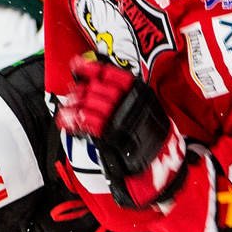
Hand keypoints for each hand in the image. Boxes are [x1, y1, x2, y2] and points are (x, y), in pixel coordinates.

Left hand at [55, 55, 188, 207]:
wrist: (164, 166)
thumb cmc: (154, 139)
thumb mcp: (147, 110)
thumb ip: (128, 99)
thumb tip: (101, 86)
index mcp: (140, 94)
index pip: (113, 75)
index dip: (93, 69)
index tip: (78, 65)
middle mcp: (130, 103)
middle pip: (98, 89)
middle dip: (82, 91)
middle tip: (73, 93)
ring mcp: (121, 119)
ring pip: (91, 106)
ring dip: (75, 106)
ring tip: (67, 110)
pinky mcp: (112, 137)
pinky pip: (90, 124)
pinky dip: (75, 122)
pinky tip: (67, 121)